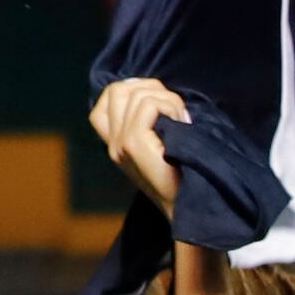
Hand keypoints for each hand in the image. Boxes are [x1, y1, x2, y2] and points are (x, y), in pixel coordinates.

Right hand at [88, 76, 189, 209]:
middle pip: (117, 89)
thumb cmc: (183, 174)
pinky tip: (183, 124)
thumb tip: (155, 89)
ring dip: (167, 99)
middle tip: (176, 108)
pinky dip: (170, 106)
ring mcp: (120, 143)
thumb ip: (151, 121)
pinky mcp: (133, 144)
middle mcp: (112, 142)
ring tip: (183, 119)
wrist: (188, 207)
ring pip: (136, 94)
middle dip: (151, 87)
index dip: (131, 88)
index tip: (159, 98)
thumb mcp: (162, 144)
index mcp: (115, 141)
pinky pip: (149, 105)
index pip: (106, 99)